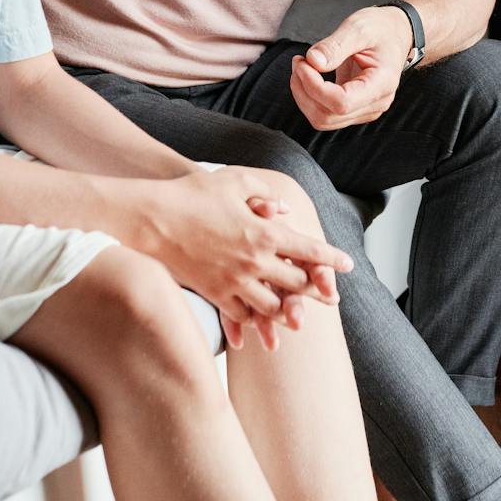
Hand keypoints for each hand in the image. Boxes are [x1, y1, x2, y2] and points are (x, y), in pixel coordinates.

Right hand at [143, 168, 348, 352]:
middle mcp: (254, 261)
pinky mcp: (214, 293)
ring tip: (298, 313)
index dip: (332, 260)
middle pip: (297, 284)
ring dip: (288, 310)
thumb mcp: (236, 182)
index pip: (309, 250)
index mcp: (264, 232)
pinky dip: (254, 318)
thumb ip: (265, 194)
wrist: (152, 218)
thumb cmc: (194, 193)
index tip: (347, 266)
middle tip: (330, 296)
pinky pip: (241, 314)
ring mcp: (234, 281)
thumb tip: (285, 211)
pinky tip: (259, 317)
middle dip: (317, 290)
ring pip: (272, 307)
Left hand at [289, 6, 411, 130]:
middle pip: (327, 116)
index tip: (303, 63)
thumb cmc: (381, 29)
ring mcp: (365, 109)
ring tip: (302, 67)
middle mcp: (375, 103)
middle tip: (299, 62)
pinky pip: (325, 113)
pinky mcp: (354, 108)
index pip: (341, 103)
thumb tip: (313, 61)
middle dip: (304, 90)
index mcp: (381, 84)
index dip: (315, 87)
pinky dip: (309, 97)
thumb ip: (335, 45)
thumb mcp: (359, 27)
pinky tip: (309, 75)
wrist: (396, 34)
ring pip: (323, 119)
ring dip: (304, 95)